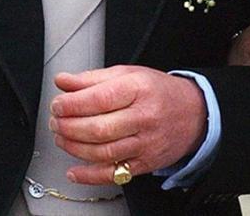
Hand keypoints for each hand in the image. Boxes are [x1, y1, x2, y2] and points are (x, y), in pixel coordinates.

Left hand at [48, 66, 205, 184]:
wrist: (194, 114)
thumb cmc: (158, 92)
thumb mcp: (129, 74)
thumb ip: (93, 79)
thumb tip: (63, 81)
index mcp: (139, 89)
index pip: (100, 98)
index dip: (72, 103)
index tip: (57, 104)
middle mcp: (144, 117)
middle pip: (98, 128)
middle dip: (68, 127)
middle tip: (56, 122)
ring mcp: (145, 143)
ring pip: (102, 152)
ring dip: (74, 147)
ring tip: (61, 138)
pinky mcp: (145, 163)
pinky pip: (113, 174)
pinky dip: (89, 176)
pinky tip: (74, 170)